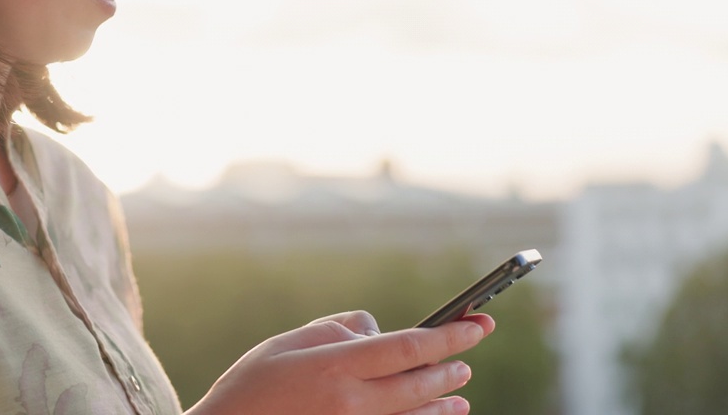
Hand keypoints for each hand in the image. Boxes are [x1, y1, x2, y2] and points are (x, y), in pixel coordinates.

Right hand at [184, 312, 494, 414]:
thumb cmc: (251, 386)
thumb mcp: (287, 342)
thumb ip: (336, 330)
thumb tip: (375, 328)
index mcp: (337, 367)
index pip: (409, 348)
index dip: (449, 336)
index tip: (475, 325)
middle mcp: (353, 403)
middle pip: (419, 385)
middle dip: (449, 367)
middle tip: (467, 356)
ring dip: (441, 403)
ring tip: (459, 394)